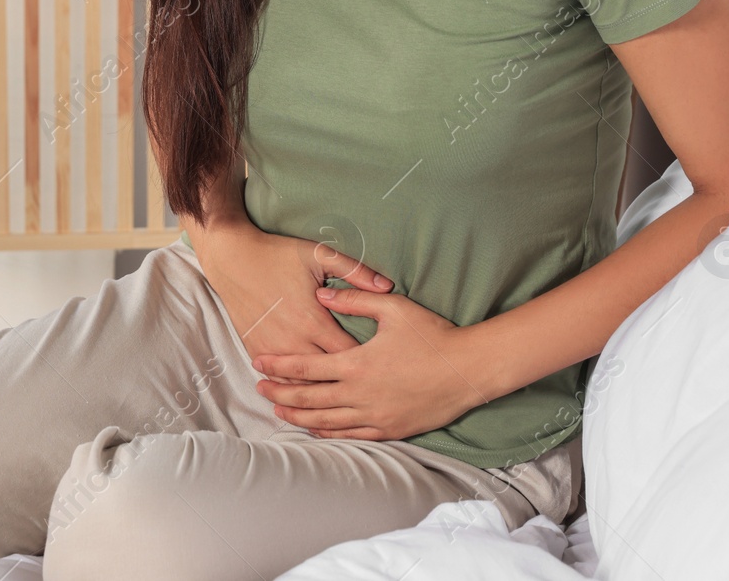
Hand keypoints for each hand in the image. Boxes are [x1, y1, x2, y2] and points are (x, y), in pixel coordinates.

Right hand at [191, 216, 395, 386]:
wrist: (233, 259)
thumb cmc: (278, 255)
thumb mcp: (319, 255)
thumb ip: (355, 271)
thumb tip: (387, 286)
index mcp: (314, 321)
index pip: (350, 356)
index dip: (369, 363)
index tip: (382, 366)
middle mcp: (294, 341)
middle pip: (328, 378)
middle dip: (349, 384)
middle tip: (369, 388)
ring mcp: (273, 350)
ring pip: (302, 386)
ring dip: (321, 392)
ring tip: (343, 401)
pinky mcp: (257, 351)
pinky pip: (278, 380)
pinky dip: (294, 389)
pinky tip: (309, 396)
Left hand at [251, 286, 497, 440]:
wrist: (469, 369)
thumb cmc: (432, 334)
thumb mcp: (392, 307)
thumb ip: (354, 298)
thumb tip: (321, 294)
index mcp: (357, 364)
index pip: (306, 367)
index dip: (279, 366)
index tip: (259, 363)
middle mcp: (361, 395)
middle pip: (308, 399)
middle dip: (280, 395)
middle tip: (258, 390)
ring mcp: (375, 416)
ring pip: (326, 422)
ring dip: (299, 417)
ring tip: (278, 412)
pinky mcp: (391, 429)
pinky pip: (351, 435)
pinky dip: (328, 433)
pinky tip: (316, 429)